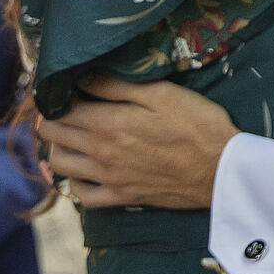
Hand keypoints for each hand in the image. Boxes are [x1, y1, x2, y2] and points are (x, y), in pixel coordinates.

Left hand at [35, 74, 237, 209]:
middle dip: (51, 118)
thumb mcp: (163, 93)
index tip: (62, 89)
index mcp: (107, 122)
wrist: (222, 169)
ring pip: (59, 163)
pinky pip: (81, 195)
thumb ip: (118, 85)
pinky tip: (84, 170)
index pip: (60, 108)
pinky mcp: (121, 197)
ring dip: (57, 147)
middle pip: (53, 134)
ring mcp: (107, 177)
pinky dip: (74, 182)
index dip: (55, 96)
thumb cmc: (198, 125)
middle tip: (65, 108)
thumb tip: (82, 76)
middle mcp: (99, 151)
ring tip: (71, 137)